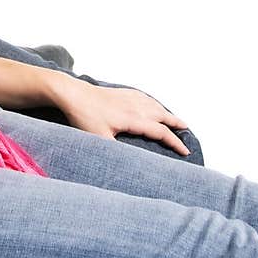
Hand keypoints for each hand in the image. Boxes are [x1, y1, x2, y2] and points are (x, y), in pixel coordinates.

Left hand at [51, 75, 190, 155]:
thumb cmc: (84, 116)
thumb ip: (115, 152)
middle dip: (176, 124)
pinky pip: (143, 97)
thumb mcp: (99, 139)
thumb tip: (128, 165)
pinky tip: (151, 104)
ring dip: (166, 112)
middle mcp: (135, 106)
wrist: (71, 93)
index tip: (186, 151)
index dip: (175, 142)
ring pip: (154, 105)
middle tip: (186, 131)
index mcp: (133, 119)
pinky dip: (153, 102)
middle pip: (162, 115)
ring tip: (174, 119)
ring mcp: (128, 97)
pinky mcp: (120, 92)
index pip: (161, 132)